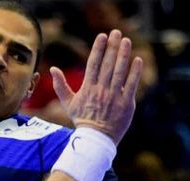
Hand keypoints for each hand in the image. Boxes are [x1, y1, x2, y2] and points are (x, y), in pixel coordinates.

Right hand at [51, 30, 142, 144]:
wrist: (96, 139)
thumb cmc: (82, 120)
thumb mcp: (68, 103)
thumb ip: (61, 86)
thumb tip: (52, 69)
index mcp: (88, 89)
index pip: (93, 64)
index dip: (98, 49)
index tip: (102, 36)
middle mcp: (101, 91)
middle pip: (108, 65)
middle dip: (112, 47)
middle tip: (117, 33)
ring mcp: (114, 97)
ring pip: (120, 72)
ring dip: (124, 55)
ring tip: (127, 41)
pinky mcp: (126, 104)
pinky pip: (131, 85)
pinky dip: (134, 72)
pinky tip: (137, 60)